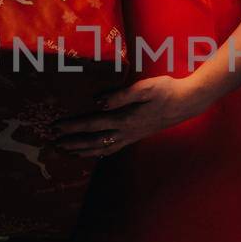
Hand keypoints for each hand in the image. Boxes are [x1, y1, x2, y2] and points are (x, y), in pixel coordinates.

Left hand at [47, 75, 206, 156]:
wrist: (187, 103)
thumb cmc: (166, 90)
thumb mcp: (145, 87)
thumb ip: (121, 96)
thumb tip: (98, 102)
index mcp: (125, 119)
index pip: (92, 124)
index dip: (73, 127)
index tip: (56, 127)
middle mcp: (126, 131)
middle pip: (93, 141)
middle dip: (72, 143)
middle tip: (54, 144)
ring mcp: (132, 136)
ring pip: (103, 148)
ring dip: (83, 151)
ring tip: (68, 152)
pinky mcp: (137, 136)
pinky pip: (114, 148)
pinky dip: (100, 152)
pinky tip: (94, 153)